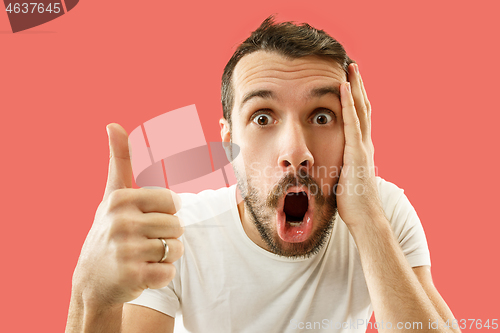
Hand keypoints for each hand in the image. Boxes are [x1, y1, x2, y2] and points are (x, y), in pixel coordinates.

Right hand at [72, 124, 183, 307]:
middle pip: (177, 225)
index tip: (149, 218)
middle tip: (145, 242)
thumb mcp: (112, 196)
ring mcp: (125, 250)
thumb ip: (120, 160)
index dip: (167, 212)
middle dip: (169, 236)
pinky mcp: (132, 276)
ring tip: (145, 257)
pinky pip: (169, 271)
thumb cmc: (109, 232)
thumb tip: (113, 124)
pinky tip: (144, 273)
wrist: (92, 281)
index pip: (173, 201)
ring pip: (176, 248)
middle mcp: (121, 222)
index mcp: (121, 199)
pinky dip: (162, 274)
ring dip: (167, 255)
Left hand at [336, 64, 384, 227]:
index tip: (348, 82)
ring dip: (355, 87)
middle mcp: (364, 144)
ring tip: (351, 68)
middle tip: (352, 66)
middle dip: (357, 86)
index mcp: (360, 149)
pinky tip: (342, 88)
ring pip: (360, 110)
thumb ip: (338, 166)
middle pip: (363, 108)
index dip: (354, 99)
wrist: (364, 218)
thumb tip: (325, 164)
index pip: (358, 117)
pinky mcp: (356, 152)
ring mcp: (362, 147)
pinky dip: (348, 104)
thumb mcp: (342, 179)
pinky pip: (352, 123)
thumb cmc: (352, 203)